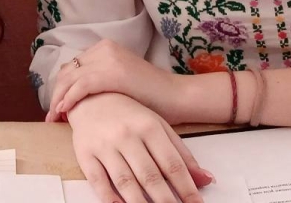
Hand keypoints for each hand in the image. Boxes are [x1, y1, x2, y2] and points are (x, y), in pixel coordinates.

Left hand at [46, 39, 185, 122]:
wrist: (176, 97)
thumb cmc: (151, 97)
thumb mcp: (120, 83)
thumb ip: (100, 82)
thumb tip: (76, 95)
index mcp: (105, 48)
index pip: (73, 67)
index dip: (61, 87)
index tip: (57, 107)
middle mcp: (104, 48)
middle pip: (68, 71)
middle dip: (56, 93)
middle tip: (51, 115)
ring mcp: (109, 58)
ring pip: (70, 78)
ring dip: (58, 98)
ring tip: (54, 118)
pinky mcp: (112, 72)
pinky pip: (81, 85)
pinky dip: (69, 98)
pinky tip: (64, 111)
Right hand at [67, 93, 214, 202]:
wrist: (92, 97)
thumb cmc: (128, 114)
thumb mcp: (159, 126)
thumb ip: (181, 154)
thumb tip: (205, 180)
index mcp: (149, 127)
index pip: (172, 164)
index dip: (186, 188)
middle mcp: (127, 136)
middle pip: (149, 175)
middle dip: (165, 200)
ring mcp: (105, 145)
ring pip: (124, 181)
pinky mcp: (86, 154)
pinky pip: (98, 180)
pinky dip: (109, 197)